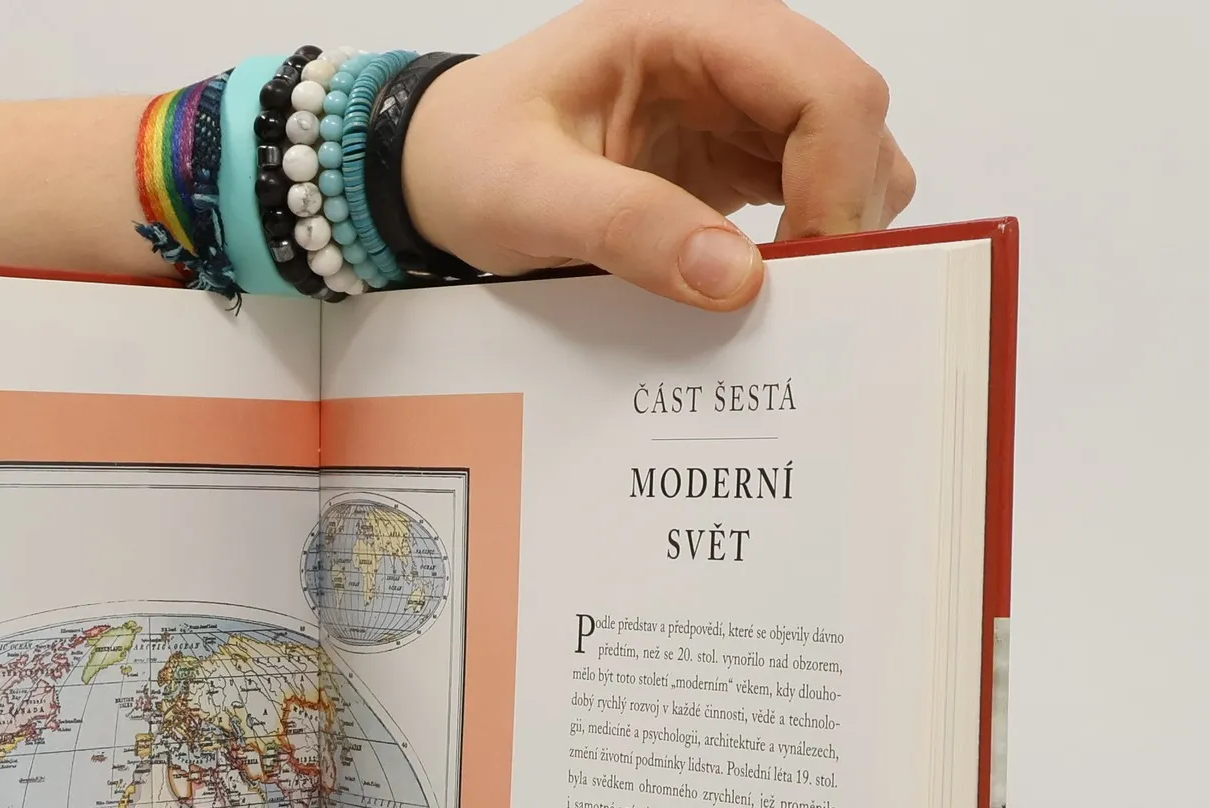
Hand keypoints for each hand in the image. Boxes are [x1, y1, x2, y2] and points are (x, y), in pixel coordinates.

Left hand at [403, 0, 915, 306]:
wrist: (434, 168)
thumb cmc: (468, 160)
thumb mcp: (526, 198)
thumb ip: (626, 228)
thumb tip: (736, 279)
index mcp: (683, 29)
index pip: (821, 82)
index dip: (836, 177)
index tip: (801, 269)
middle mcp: (727, 56)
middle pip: (852, 116)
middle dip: (843, 209)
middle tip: (797, 301)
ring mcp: (734, 107)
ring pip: (847, 154)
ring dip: (832, 227)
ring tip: (775, 297)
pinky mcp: (730, 159)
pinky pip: (807, 192)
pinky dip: (805, 244)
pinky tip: (758, 289)